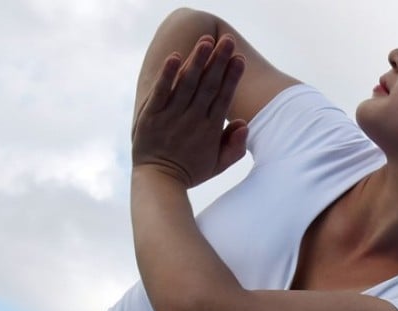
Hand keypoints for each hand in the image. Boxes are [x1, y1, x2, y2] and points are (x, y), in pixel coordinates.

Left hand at [132, 34, 247, 187]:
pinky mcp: (152, 115)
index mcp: (210, 129)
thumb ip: (235, 146)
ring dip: (197, 61)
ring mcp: (172, 116)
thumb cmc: (191, 172)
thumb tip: (245, 124)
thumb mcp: (219, 164)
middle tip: (229, 41)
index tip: (240, 59)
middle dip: (219, 62)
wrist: (160, 182)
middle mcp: (193, 119)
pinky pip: (161, 91)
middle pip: (208, 85)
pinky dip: (168, 75)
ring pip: (187, 84)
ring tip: (206, 41)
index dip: (232, 77)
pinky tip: (176, 58)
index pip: (224, 97)